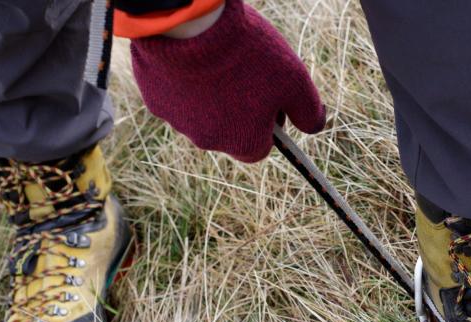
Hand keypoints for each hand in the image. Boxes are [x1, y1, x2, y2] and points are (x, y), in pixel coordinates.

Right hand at [130, 1, 325, 161]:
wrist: (192, 25)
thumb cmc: (249, 56)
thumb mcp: (296, 81)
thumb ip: (310, 111)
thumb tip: (314, 126)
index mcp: (244, 145)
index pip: (261, 147)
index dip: (268, 122)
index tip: (270, 97)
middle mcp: (209, 144)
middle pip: (230, 132)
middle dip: (239, 109)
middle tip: (245, 73)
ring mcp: (179, 123)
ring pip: (201, 114)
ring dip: (212, 95)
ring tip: (218, 62)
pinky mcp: (156, 100)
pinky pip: (177, 95)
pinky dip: (186, 81)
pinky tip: (193, 58)